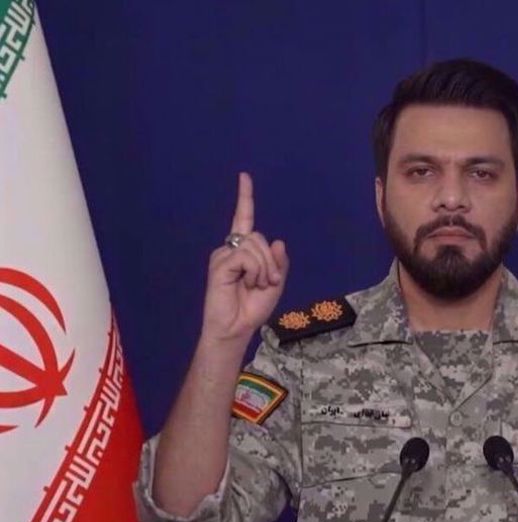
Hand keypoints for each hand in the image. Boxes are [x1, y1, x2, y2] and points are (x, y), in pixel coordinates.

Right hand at [200, 172, 288, 343]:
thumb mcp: (275, 283)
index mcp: (244, 251)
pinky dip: (255, 271)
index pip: (244, 218)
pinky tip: (248, 284)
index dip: (245, 197)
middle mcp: (230, 249)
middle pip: (259, 236)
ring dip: (264, 269)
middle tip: (268, 282)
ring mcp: (223, 256)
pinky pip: (246, 257)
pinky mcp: (219, 265)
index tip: (244, 176)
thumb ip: (278, 262)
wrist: (237, 328)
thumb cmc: (253, 307)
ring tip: (256, 286)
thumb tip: (277, 241)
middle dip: (271, 261)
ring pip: (255, 246)